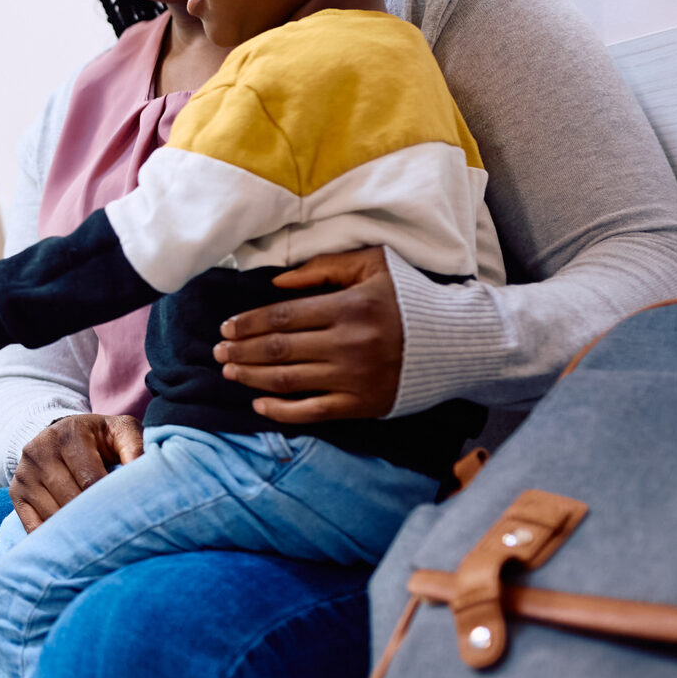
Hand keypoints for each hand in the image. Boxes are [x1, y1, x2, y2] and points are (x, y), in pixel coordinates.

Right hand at [10, 414, 143, 531]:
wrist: (61, 434)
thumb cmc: (100, 438)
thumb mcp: (121, 431)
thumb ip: (136, 448)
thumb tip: (146, 474)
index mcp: (68, 434)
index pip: (90, 480)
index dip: (110, 502)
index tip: (128, 516)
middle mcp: (39, 451)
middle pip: (69, 500)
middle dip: (94, 519)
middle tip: (116, 535)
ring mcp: (24, 474)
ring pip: (52, 516)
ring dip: (76, 532)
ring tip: (98, 540)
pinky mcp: (16, 493)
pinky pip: (33, 527)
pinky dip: (53, 540)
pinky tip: (73, 544)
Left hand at [215, 247, 402, 421]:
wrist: (459, 342)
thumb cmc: (411, 299)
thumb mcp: (373, 265)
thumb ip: (323, 268)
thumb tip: (275, 283)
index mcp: (349, 307)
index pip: (282, 316)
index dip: (248, 323)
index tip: (225, 327)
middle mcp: (348, 344)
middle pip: (278, 349)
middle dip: (241, 350)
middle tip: (218, 350)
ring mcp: (354, 378)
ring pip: (287, 380)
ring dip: (250, 376)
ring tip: (229, 370)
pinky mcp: (362, 405)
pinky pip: (312, 412)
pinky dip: (280, 411)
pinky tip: (258, 404)